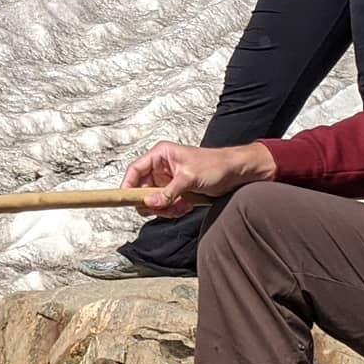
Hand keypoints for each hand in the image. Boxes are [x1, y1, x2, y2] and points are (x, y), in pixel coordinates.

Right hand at [122, 141, 276, 218]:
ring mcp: (168, 179)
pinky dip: (173, 209)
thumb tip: (148, 203)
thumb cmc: (215, 165)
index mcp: (161, 155)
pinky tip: (186, 206)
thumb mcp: (189, 178)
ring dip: (165, 208)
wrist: (236, 173)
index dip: (128, 185)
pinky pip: (166, 205)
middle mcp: (161, 166)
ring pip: (154, 200)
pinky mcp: (176, 190)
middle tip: (163, 208)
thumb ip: (167, 192)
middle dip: (153, 202)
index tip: (126, 200)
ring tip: (181, 206)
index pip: (135, 170)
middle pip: (143, 189)